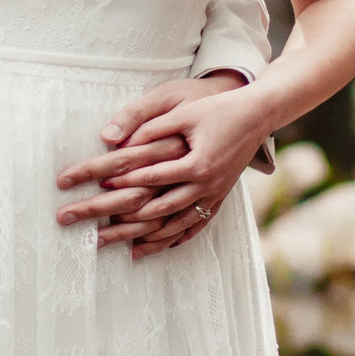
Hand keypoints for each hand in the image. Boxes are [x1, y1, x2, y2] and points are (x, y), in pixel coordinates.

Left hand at [55, 74, 270, 259]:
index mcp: (196, 164)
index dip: (124, 181)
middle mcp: (206, 186)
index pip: (152, 178)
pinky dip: (173, 238)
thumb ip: (149, 126)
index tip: (99, 184)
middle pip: (158, 210)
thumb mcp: (183, 111)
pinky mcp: (218, 197)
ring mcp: (214, 195)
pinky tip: (153, 246)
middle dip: (125, 220)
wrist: (258, 115)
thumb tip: (113, 138)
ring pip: (175, 225)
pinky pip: (194, 226)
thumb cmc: (219, 109)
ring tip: (118, 246)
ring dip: (146, 238)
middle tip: (96, 227)